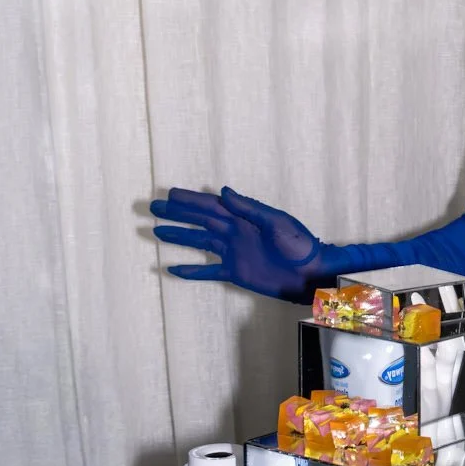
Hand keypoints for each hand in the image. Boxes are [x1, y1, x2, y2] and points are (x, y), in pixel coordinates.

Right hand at [149, 185, 340, 297]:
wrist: (311, 274)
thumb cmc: (299, 245)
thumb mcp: (276, 222)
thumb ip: (249, 208)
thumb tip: (224, 191)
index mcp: (244, 217)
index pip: (212, 206)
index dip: (190, 199)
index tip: (169, 193)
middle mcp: (235, 233)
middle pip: (200, 221)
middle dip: (178, 214)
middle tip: (153, 208)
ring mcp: (233, 253)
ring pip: (199, 242)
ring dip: (179, 237)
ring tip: (156, 232)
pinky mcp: (235, 273)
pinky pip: (208, 271)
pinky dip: (191, 271)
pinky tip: (173, 269)